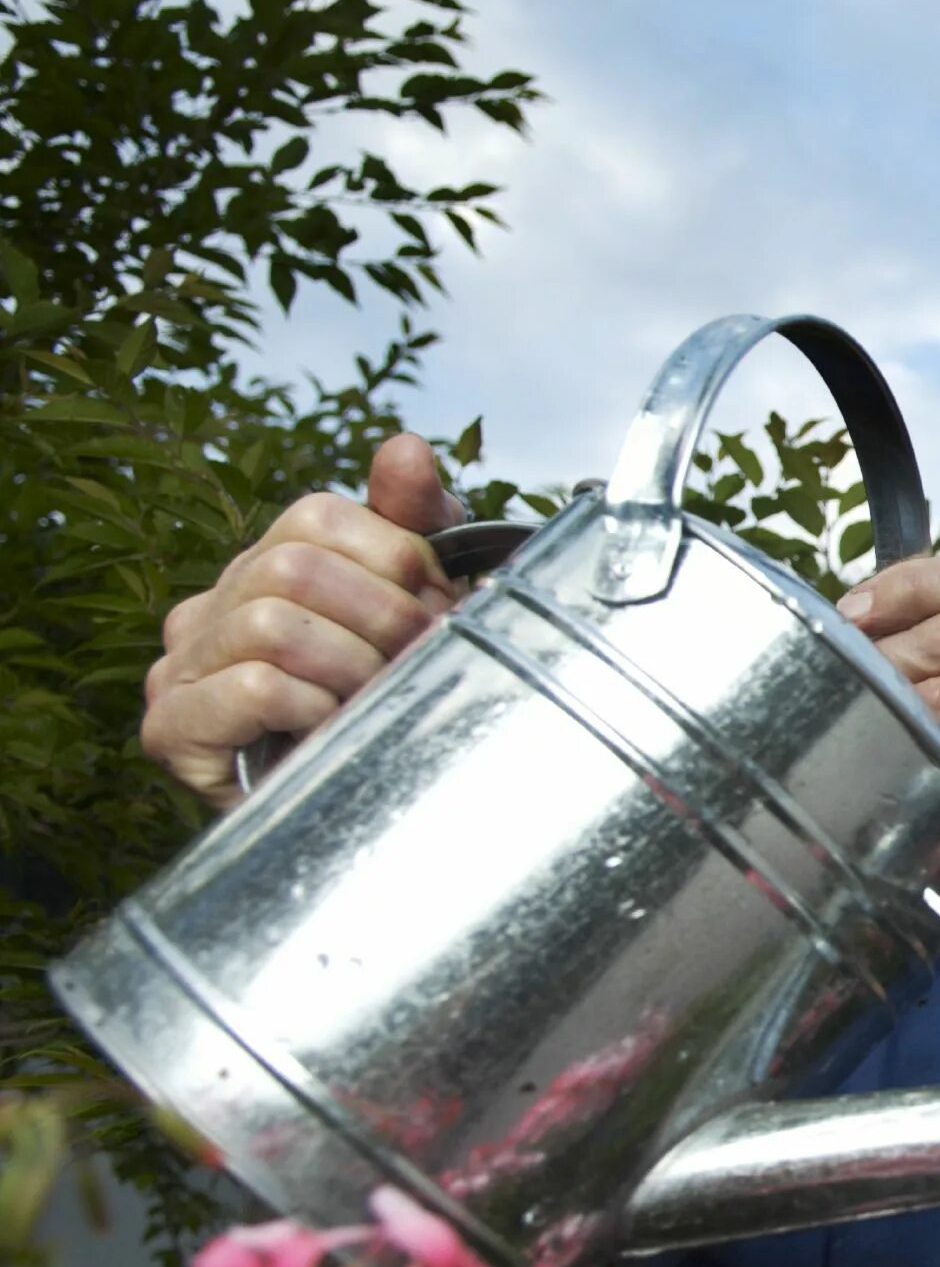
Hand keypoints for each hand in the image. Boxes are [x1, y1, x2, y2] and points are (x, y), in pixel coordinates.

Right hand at [143, 432, 467, 808]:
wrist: (357, 818)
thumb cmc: (383, 705)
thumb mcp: (414, 606)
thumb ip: (410, 525)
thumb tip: (404, 448)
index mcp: (261, 568)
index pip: (320, 515)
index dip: (398, 558)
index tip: (440, 609)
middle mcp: (207, 608)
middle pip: (296, 565)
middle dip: (386, 616)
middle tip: (421, 662)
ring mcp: (180, 667)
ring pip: (275, 623)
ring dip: (355, 666)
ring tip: (379, 700)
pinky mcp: (173, 728)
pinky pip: (253, 685)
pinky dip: (316, 704)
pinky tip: (334, 728)